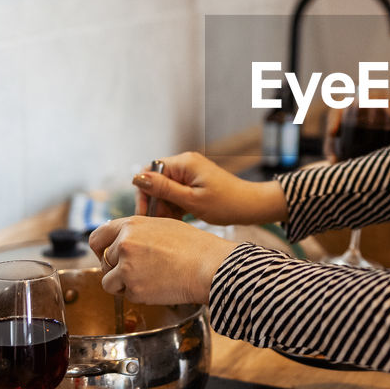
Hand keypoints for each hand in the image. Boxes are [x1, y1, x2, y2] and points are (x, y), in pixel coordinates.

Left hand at [89, 215, 235, 305]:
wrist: (209, 266)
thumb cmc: (193, 246)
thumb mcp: (161, 226)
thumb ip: (136, 233)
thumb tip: (120, 241)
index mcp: (130, 225)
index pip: (97, 237)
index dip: (100, 249)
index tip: (107, 256)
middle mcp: (124, 244)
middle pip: (104, 262)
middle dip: (117, 269)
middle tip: (138, 271)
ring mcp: (127, 267)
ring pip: (109, 282)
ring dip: (123, 284)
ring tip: (149, 279)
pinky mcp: (134, 289)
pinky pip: (126, 296)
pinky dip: (138, 295)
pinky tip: (158, 286)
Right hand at [131, 151, 286, 224]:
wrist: (252, 207)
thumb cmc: (226, 204)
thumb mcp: (191, 200)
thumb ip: (164, 189)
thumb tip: (137, 178)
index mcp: (184, 163)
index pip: (150, 172)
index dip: (144, 193)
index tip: (145, 215)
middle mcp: (185, 164)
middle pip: (157, 181)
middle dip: (155, 203)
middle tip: (160, 223)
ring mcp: (191, 173)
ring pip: (166, 190)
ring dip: (165, 207)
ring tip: (172, 225)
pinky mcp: (195, 183)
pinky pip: (177, 193)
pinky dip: (175, 207)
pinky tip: (179, 220)